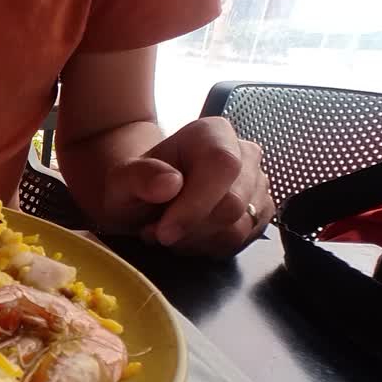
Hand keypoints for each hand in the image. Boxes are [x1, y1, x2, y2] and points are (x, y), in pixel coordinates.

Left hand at [101, 117, 274, 257]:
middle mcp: (245, 154)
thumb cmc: (138, 185)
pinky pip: (242, 243)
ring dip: (196, 241)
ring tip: (170, 230)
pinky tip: (189, 237)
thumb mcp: (122, 180)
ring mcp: (257, 185)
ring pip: (237, 229)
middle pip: (232, 205)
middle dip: (189, 229)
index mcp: (213, 133)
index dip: (195, 206)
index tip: (163, 231)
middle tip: (157, 231)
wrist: (148, 198)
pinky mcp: (260, 214)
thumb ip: (139, 177)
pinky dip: (209, 248)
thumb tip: (170, 183)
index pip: (222, 167)